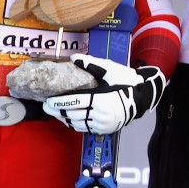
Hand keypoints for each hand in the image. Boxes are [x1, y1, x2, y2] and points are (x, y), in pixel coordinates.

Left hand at [43, 54, 166, 134]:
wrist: (142, 98)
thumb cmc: (126, 82)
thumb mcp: (111, 70)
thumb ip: (91, 64)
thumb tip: (73, 58)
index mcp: (101, 98)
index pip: (73, 102)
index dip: (58, 103)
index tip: (47, 101)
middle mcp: (100, 114)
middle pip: (73, 114)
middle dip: (57, 111)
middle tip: (46, 107)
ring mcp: (102, 123)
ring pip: (77, 124)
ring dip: (64, 119)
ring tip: (55, 113)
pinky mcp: (104, 129)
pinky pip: (85, 129)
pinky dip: (74, 125)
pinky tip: (67, 119)